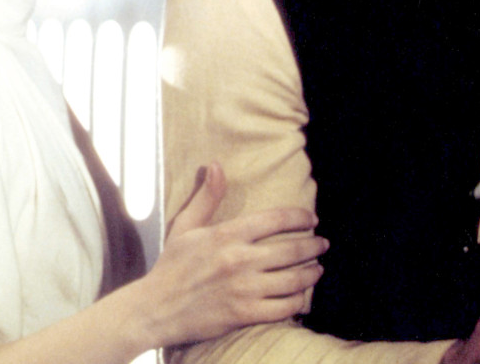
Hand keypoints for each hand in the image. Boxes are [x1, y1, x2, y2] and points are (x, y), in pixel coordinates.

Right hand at [138, 161, 326, 347]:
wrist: (157, 308)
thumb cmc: (172, 265)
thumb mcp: (186, 226)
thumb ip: (207, 196)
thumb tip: (216, 165)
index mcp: (227, 234)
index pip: (275, 219)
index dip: (299, 217)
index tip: (311, 219)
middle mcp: (239, 259)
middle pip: (291, 250)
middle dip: (313, 246)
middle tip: (323, 244)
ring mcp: (244, 289)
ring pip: (293, 279)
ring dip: (311, 274)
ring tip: (318, 269)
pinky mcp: (245, 314)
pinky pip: (284, 307)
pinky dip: (298, 302)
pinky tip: (302, 297)